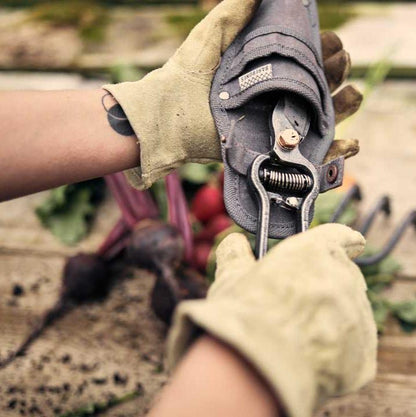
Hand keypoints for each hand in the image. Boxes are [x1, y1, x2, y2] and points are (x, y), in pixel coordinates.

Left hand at [105, 3, 361, 188]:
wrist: (170, 117)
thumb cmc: (187, 74)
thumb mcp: (211, 35)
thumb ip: (235, 10)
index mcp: (270, 65)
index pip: (313, 53)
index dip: (328, 46)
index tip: (328, 45)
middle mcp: (279, 92)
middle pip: (326, 80)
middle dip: (339, 70)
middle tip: (332, 68)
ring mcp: (279, 120)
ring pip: (327, 112)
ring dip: (346, 103)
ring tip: (349, 96)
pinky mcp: (275, 147)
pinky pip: (313, 152)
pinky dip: (337, 149)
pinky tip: (351, 143)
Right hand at [167, 224, 376, 416]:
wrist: (253, 369)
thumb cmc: (241, 315)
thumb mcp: (232, 277)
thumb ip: (237, 254)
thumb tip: (233, 242)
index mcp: (315, 252)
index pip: (340, 235)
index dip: (342, 240)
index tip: (349, 243)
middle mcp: (343, 279)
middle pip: (345, 276)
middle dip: (328, 286)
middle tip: (301, 303)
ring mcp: (358, 318)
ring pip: (350, 313)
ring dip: (333, 319)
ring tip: (299, 336)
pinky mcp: (362, 357)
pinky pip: (353, 349)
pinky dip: (337, 352)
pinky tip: (309, 358)